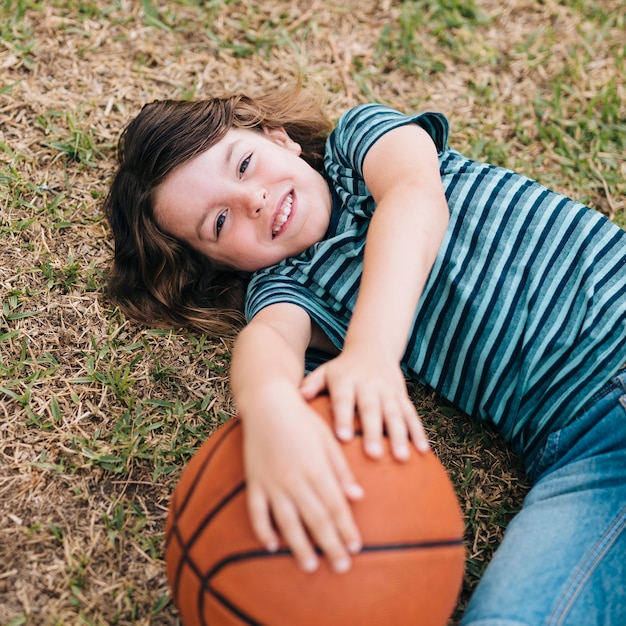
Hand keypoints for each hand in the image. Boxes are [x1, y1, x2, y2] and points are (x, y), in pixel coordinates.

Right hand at [242, 392, 363, 573]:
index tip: (356, 548)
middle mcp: (294, 478)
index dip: (346, 529)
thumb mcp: (328, 439)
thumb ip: (341, 470)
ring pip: (286, 522)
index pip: (335, 506)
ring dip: (299, 546)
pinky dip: (263, 530)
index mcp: (316, 467)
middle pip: (315, 519)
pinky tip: (272, 546)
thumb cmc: (302, 419)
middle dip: (330, 545)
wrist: (266, 402)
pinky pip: (256, 511)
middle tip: (342, 567)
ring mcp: (271, 482)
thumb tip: (358, 498)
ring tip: (311, 567)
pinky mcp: (253, 480)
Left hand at [299, 347, 428, 459]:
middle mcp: (369, 385)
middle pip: (371, 409)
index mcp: (346, 380)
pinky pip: (411, 414)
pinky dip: (418, 432)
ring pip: (395, 414)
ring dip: (400, 436)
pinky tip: (423, 451)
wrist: (373, 347)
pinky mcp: (402, 396)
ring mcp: (388, 390)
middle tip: (373, 455)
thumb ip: (312, 384)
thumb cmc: (342, 369)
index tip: (342, 437)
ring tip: (402, 458)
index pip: (343, 400)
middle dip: (373, 432)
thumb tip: (299, 396)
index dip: (343, 417)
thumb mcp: (325, 371)